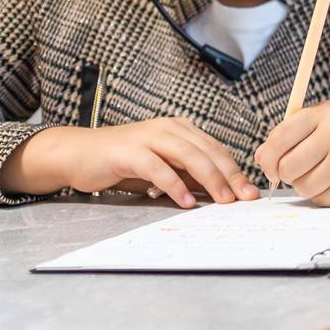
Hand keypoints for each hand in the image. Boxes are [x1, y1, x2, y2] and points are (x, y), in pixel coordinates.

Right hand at [1, 120, 259, 206]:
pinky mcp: (131, 151)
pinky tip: (186, 201)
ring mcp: (149, 137)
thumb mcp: (162, 166)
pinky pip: (158, 168)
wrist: (79, 154)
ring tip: (223, 200)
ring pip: (189, 156)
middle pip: (208, 151)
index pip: (216, 149)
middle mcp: (169, 128)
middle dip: (230, 176)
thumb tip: (218, 191)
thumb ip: (187, 175)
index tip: (250, 192)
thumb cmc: (122, 162)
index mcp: (181, 129)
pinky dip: (175, 185)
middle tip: (244, 198)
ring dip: (209, 179)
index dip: (235, 171)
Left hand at [255, 102, 329, 206]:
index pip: (278, 139)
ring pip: (301, 186)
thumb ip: (295, 133)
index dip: (268, 158)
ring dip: (309, 185)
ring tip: (329, 173)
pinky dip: (326, 196)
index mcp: (327, 113)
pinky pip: (320, 199)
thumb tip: (260, 157)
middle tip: (305, 170)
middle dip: (289, 174)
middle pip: (286, 167)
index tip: (271, 165)